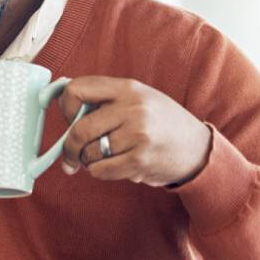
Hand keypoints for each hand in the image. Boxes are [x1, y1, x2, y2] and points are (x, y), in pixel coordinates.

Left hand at [57, 76, 212, 186]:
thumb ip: (104, 99)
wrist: (198, 148)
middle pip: (78, 129)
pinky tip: (115, 166)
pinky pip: (100, 170)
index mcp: (127, 88)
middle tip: (70, 156)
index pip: (76, 89)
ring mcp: (137, 134)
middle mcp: (133, 108)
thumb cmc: (160, 123)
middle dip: (69, 147)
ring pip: (89, 153)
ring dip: (89, 160)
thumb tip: (61, 104)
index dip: (66, 107)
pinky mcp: (140, 160)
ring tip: (106, 157)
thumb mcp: (137, 98)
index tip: (69, 118)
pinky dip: (99, 171)